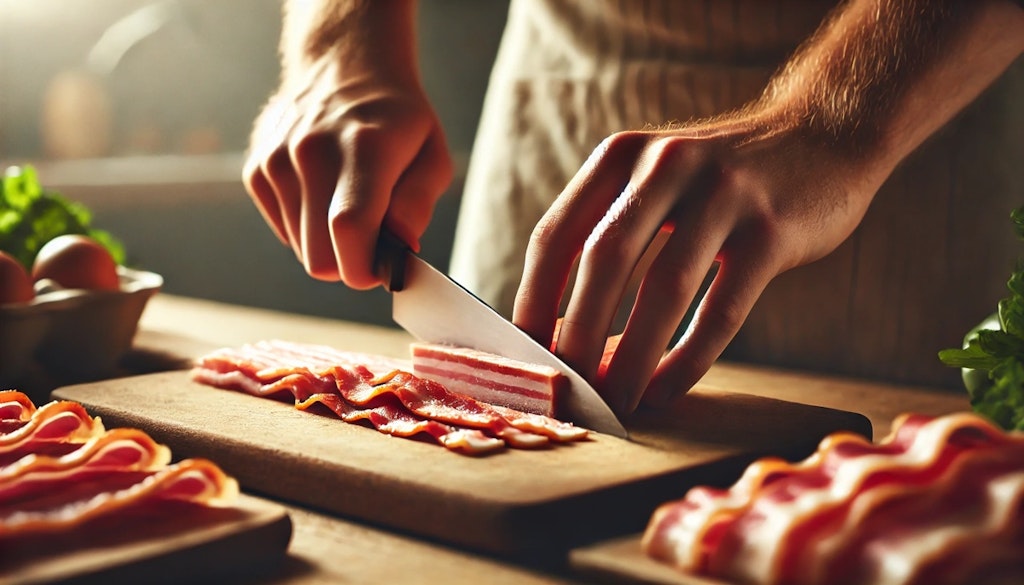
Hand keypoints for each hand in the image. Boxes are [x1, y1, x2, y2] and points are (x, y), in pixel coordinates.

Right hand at [243, 1, 451, 288]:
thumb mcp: (432, 155)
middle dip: (349, 264)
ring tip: (348, 203)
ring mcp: (277, 159)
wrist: (344, 66)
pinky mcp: (256, 169)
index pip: (350, 229)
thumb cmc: (398, 121)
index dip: (364, 267)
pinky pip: (284, 231)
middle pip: (319, 256)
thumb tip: (400, 247)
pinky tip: (323, 193)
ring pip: (301, 250)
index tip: (380, 270)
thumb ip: (418, 204)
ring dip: (328, 243)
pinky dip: (307, 227)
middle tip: (373, 241)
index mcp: (364, 147)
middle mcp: (312, 151)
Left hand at [514, 0, 1023, 414]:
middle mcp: (666, 164)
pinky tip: (666, 390)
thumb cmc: (723, 180)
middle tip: (566, 389)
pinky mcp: (772, 229)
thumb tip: (562, 328)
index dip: (533, 300)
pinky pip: (722, 307)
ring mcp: (723, 193)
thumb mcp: (656, 178)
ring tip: (615, 402)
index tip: (525, 354)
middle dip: (577, 333)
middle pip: (603, 260)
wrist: (824, 135)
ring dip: (632, 356)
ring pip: (664, 288)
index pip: (557, 235)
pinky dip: (689, 357)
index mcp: (621, 156)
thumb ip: (611, 230)